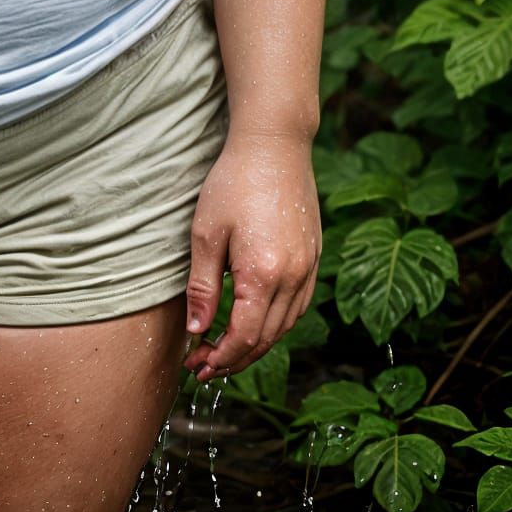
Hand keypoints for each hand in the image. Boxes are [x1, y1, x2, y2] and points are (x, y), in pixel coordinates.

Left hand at [182, 128, 320, 381]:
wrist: (275, 146)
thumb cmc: (234, 183)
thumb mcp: (206, 233)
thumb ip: (202, 286)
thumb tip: (197, 331)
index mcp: (264, 274)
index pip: (244, 337)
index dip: (220, 358)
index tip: (197, 364)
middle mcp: (294, 278)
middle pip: (266, 339)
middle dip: (234, 359)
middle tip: (204, 366)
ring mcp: (309, 269)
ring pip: (285, 327)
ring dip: (255, 345)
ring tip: (225, 350)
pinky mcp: (314, 258)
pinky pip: (297, 306)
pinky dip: (275, 323)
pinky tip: (255, 321)